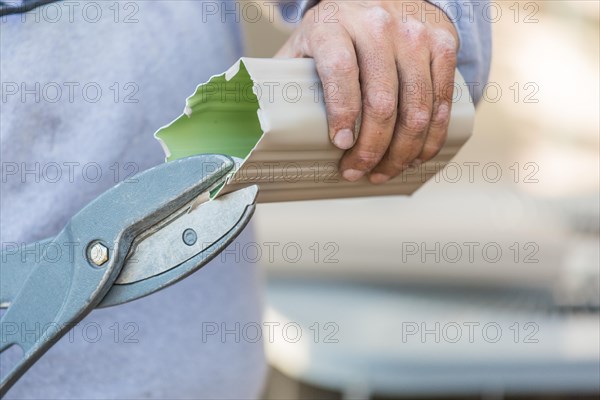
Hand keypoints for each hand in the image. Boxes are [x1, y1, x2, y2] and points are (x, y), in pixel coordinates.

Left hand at [276, 0, 458, 182]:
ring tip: (384, 172)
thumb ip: (288, 77)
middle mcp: (378, 25)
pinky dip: (431, 136)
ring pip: (417, 107)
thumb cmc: (336, 30)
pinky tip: (415, 155)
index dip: (342, 113)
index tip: (341, 145)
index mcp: (334, 24)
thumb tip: (265, 125)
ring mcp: (415, 33)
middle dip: (371, 148)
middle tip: (357, 172)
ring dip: (402, 151)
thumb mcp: (305, 43)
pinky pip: (442, 99)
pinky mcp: (442, 43)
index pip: (341, 70)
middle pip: (382, 99)